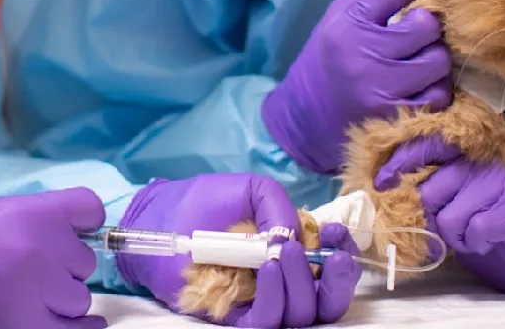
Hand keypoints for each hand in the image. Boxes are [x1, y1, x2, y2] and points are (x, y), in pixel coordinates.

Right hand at [0, 173, 104, 328]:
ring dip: (60, 301)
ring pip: (78, 302)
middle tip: (31, 271)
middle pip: (82, 263)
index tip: (73, 229)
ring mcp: (35, 298)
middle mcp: (43, 254)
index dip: (81, 221)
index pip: (89, 210)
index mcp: (29, 214)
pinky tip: (68, 327)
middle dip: (61, 267)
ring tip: (36, 301)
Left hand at [118, 174, 361, 325]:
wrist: (161, 215)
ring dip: (302, 284)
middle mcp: (281, 282)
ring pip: (300, 315)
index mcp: (291, 254)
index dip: (343, 256)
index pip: (330, 269)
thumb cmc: (205, 201)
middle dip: (336, 282)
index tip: (337, 236)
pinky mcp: (233, 316)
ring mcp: (259, 301)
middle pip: (326, 302)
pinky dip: (274, 299)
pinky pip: (264, 322)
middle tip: (330, 256)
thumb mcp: (251, 190)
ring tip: (286, 251)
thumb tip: (297, 237)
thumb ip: (278, 207)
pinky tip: (269, 268)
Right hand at [263, 0, 451, 173]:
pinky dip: (434, 88)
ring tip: (418, 61)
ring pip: (438, 61)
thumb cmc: (327, 60)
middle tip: (417, 33)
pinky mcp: (397, 117)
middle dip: (426, 27)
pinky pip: (438, 95)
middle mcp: (363, 56)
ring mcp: (382, 89)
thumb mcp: (336, 19)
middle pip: (426, 26)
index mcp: (347, 26)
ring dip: (434, 59)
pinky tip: (419, 86)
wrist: (305, 118)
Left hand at [377, 136, 504, 296]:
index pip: (427, 151)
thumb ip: (431, 198)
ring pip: (452, 215)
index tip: (380, 182)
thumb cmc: (492, 231)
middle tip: (455, 233)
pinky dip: (479, 244)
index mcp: (464, 163)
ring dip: (458, 238)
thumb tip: (390, 196)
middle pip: (432, 191)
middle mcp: (482, 165)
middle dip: (434, 220)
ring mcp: (503, 182)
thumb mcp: (456, 211)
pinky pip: (477, 229)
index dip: (401, 163)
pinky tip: (492, 240)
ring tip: (476, 237)